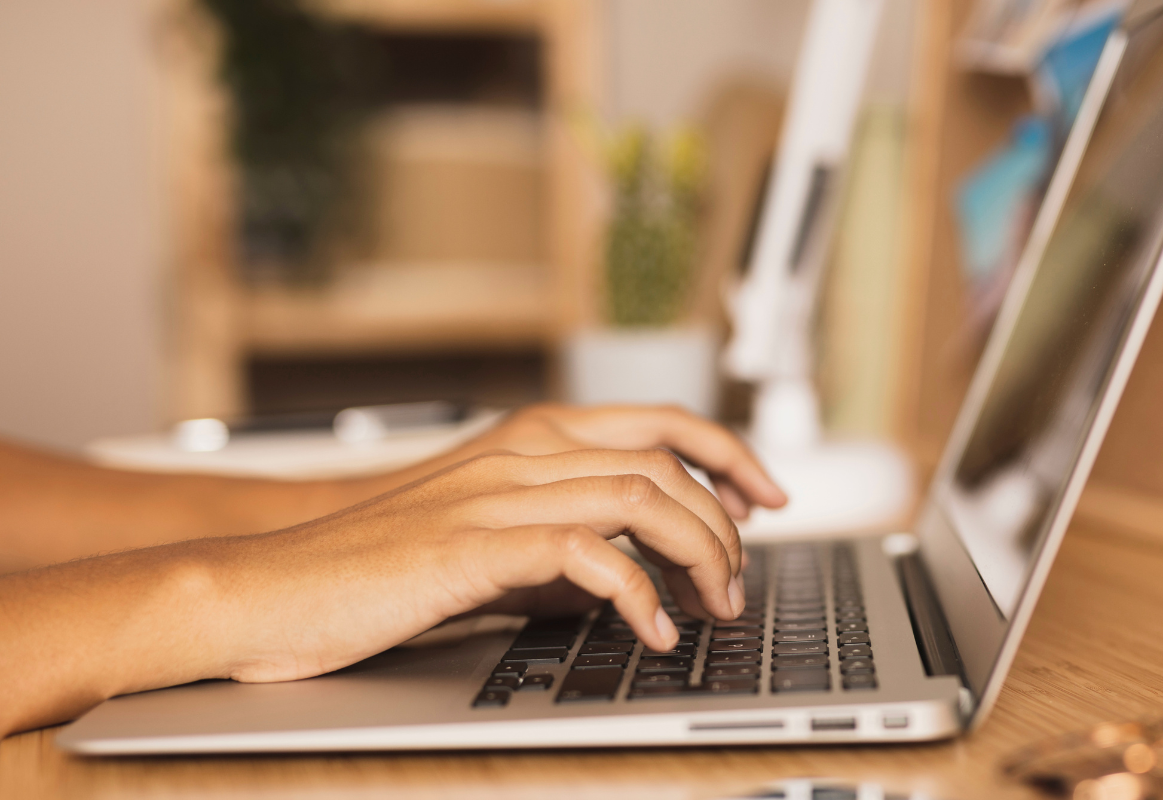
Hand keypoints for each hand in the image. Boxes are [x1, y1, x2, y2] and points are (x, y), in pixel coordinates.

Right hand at [212, 447, 745, 683]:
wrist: (274, 585)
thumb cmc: (377, 570)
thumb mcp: (486, 547)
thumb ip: (558, 547)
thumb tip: (629, 579)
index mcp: (529, 442)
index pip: (658, 424)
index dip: (727, 454)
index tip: (765, 499)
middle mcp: (521, 454)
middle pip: (664, 463)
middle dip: (724, 524)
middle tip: (738, 583)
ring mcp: (497, 493)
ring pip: (639, 498)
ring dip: (697, 555)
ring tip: (712, 610)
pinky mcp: (472, 545)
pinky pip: (585, 554)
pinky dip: (637, 596)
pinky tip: (651, 634)